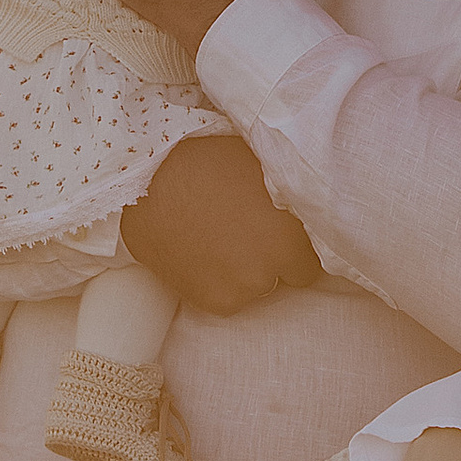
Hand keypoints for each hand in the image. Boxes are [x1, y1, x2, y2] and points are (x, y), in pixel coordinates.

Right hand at [117, 129, 321, 315]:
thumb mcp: (265, 167)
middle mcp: (274, 269)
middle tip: (245, 230)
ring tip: (217, 237)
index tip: (277, 228)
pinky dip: (214, 281)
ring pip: (254, 287)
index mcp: (295, 235)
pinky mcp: (214, 302)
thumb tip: (307, 200)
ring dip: (242, 270)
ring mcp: (243, 290)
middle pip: (286, 275)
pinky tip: (199, 250)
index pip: (312, 260)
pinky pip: (225, 297)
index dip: (292, 242)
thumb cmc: (208, 158)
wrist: (148, 177)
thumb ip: (290, 196)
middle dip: (271, 257)